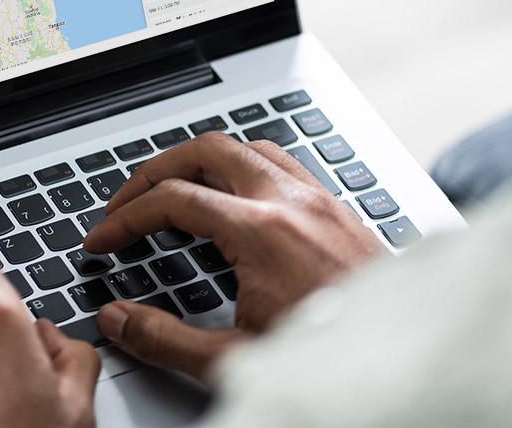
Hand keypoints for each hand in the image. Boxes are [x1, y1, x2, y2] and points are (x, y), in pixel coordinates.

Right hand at [84, 132, 383, 378]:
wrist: (407, 363)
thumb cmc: (336, 362)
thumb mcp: (236, 360)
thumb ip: (166, 339)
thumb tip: (117, 318)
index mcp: (262, 232)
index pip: (173, 200)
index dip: (125, 217)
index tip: (104, 238)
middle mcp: (291, 203)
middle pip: (206, 150)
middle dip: (156, 170)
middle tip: (128, 200)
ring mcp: (319, 201)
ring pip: (246, 147)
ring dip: (202, 161)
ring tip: (175, 187)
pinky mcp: (339, 209)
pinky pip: (283, 162)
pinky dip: (246, 166)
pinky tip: (237, 195)